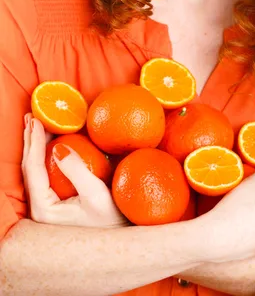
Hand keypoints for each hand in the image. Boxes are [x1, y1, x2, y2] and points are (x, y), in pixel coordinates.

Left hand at [22, 113, 129, 227]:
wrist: (119, 244)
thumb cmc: (112, 222)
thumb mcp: (97, 195)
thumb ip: (77, 170)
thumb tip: (59, 147)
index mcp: (43, 209)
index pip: (33, 168)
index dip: (34, 142)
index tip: (38, 121)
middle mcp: (39, 210)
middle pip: (29, 169)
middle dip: (30, 141)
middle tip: (32, 116)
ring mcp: (46, 208)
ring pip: (35, 172)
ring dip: (35, 147)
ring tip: (35, 125)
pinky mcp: (55, 205)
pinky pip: (44, 176)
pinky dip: (44, 156)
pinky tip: (49, 144)